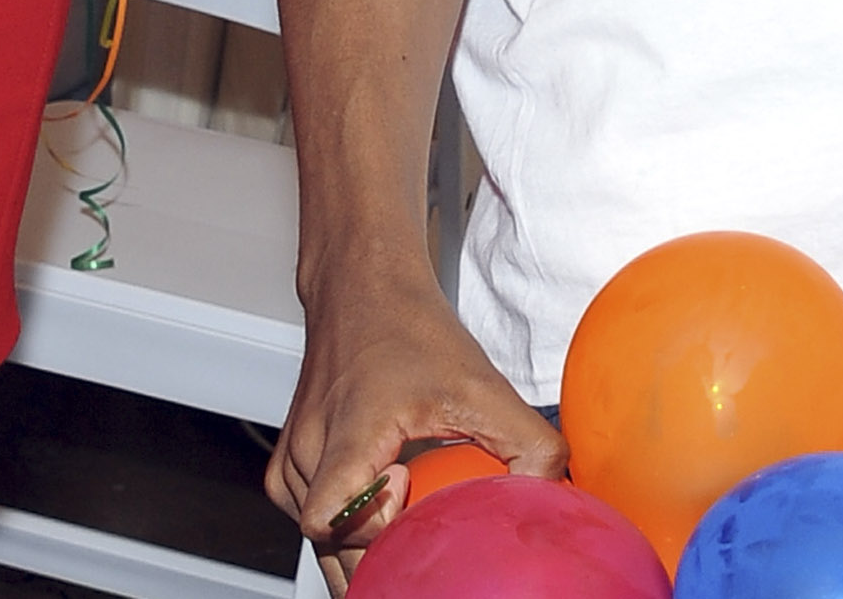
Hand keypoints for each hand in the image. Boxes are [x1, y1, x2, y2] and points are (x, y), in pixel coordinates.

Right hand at [268, 259, 564, 584]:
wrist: (362, 284)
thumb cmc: (411, 328)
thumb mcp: (482, 383)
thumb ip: (528, 442)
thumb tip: (554, 497)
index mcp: (347, 435)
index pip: (327, 520)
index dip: (369, 529)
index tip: (404, 485)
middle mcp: (309, 452)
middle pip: (330, 548)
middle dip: (379, 558)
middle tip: (421, 534)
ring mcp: (293, 461)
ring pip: (319, 544)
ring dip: (361, 548)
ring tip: (402, 518)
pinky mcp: (287, 466)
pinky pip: (310, 526)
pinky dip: (341, 534)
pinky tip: (375, 518)